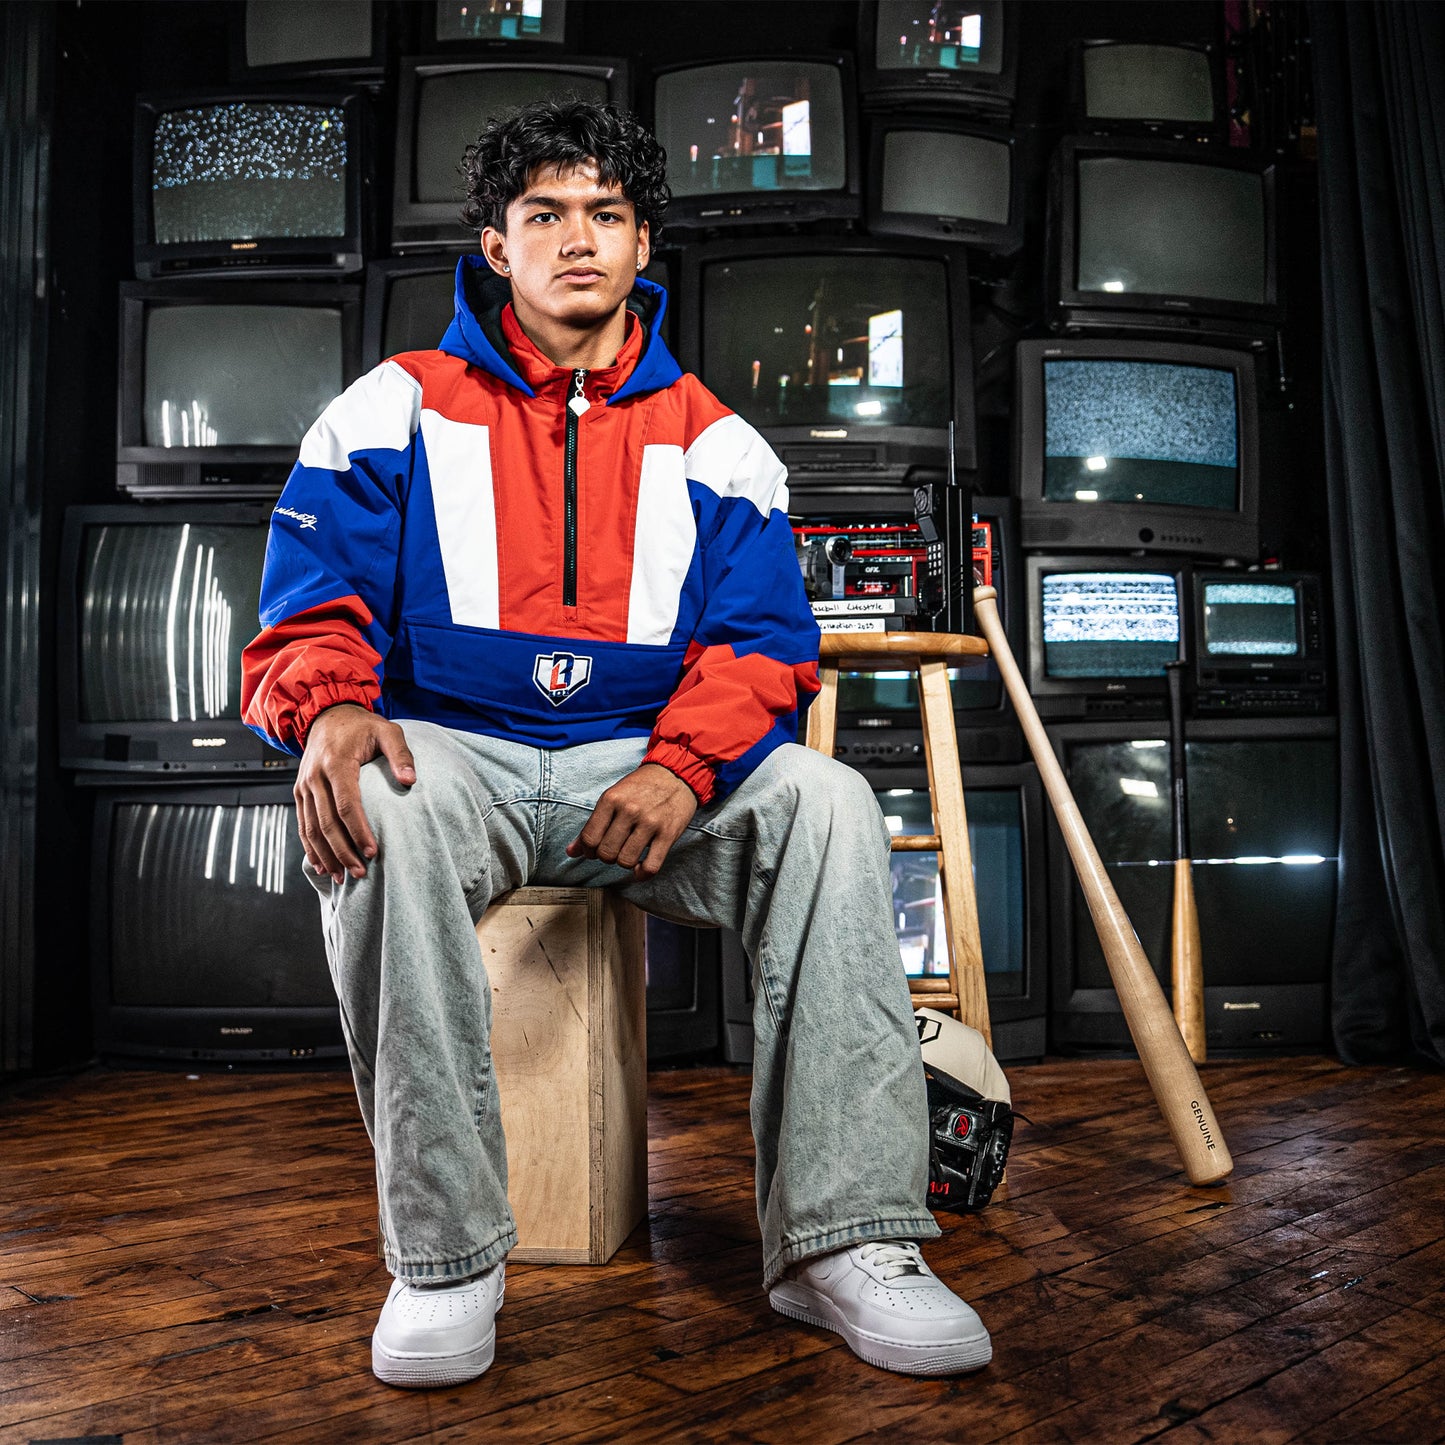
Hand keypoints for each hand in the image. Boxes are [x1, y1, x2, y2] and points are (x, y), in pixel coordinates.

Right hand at [295, 704, 415, 883]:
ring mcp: (304, 785)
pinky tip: (322, 866)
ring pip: (311, 828)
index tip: (373, 852)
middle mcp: (315, 776)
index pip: (346, 804)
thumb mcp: (387, 730)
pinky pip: (302, 824)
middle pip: (326, 822)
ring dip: (326, 855)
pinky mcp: (300, 792)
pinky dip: (310, 848)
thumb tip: (410, 781)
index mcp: (336, 762)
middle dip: (343, 851)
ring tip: (343, 877)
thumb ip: (401, 754)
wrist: (327, 715)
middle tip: (362, 872)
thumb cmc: (362, 726)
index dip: (358, 831)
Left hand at [566, 763, 698, 880]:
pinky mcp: (668, 834)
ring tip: (627, 853)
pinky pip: (651, 866)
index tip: (594, 850)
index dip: (588, 850)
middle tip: (613, 850)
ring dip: (624, 863)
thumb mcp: (613, 797)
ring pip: (625, 861)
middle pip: (606, 853)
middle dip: (606, 857)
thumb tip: (571, 851)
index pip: (590, 838)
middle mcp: (630, 811)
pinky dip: (642, 873)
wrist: (676, 774)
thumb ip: (593, 824)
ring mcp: (650, 823)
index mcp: (611, 799)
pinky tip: (640, 868)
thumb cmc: (641, 787)